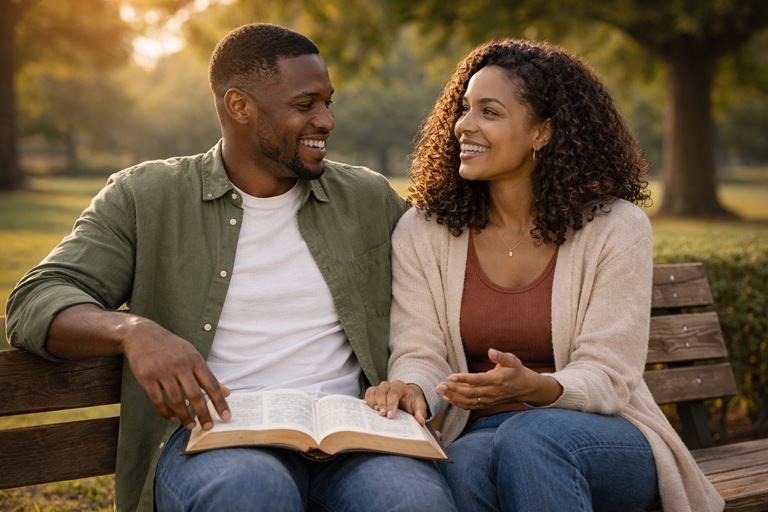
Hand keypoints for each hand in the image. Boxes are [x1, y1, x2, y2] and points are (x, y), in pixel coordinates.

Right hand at [120, 317, 230, 430]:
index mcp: (195, 359)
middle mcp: (180, 365)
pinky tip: (172, 417)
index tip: (226, 416)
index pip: (211, 384)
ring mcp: (162, 371)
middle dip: (203, 413)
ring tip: (190, 425)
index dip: (220, 402)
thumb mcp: (193, 355)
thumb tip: (227, 392)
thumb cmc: (172, 347)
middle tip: (208, 427)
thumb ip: (208, 375)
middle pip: (195, 394)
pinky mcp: (147, 377)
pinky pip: (157, 400)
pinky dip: (166, 412)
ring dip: (184, 416)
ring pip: (176, 400)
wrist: (142, 335)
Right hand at [365, 380, 428, 424]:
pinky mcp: (375, 391)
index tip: (390, 415)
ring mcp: (381, 387)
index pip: (394, 393)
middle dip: (382, 404)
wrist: (408, 394)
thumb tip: (420, 420)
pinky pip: (368, 393)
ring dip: (373, 402)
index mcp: (400, 386)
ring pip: (373, 391)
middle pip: (382, 392)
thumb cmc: (412, 399)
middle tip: (382, 415)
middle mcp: (389, 385)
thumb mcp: (419, 404)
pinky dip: (369, 401)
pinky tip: (372, 410)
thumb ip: (421, 411)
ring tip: (377, 412)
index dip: (391, 404)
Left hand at [436, 348, 561, 409]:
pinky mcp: (487, 404)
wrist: (525, 388)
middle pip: (470, 393)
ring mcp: (489, 400)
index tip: (450, 376)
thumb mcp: (512, 360)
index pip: (477, 380)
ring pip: (469, 402)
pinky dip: (459, 404)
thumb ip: (501, 356)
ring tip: (441, 392)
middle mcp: (492, 392)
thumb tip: (490, 351)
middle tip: (439, 385)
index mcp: (497, 379)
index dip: (463, 379)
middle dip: (453, 390)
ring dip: (454, 398)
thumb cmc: (516, 371)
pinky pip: (472, 406)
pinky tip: (449, 399)